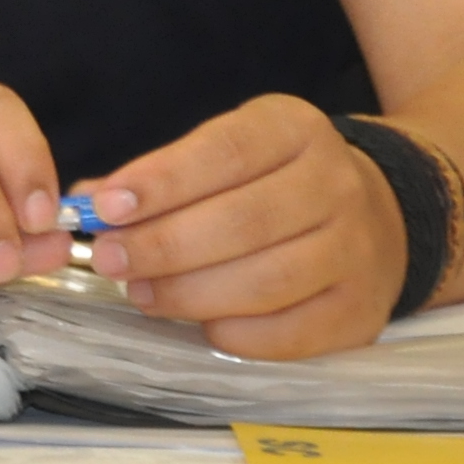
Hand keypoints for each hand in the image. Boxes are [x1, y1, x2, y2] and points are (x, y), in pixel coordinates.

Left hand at [80, 96, 406, 360]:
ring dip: (190, 293)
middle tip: (108, 261)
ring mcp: (357, 250)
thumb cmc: (274, 183)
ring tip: (142, 294)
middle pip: (243, 221)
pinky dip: (235, 332)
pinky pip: (292, 331)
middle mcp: (336, 185)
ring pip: (266, 279)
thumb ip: (160, 176)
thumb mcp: (227, 154)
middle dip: (163, 246)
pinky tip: (200, 323)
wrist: (379, 216)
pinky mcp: (361, 310)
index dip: (162, 181)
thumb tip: (84, 203)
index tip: (105, 207)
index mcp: (295, 131)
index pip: (226, 153)